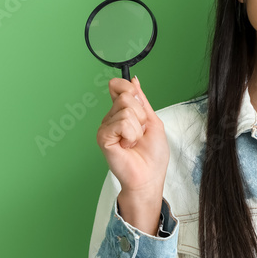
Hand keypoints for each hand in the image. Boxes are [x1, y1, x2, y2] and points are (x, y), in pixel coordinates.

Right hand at [97, 76, 169, 196]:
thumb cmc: (153, 155)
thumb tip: (134, 80)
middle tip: (140, 133)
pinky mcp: (103, 137)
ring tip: (134, 142)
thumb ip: (142, 100)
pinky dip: (131, 135)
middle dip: (141, 115)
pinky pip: (122, 122)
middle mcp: (112, 118)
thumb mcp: (153, 121)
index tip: (139, 103)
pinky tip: (127, 146)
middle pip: (126, 96)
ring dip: (138, 128)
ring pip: (126, 109)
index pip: (119, 86)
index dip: (131, 90)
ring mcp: (106, 127)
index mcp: (123, 112)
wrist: (149, 177)